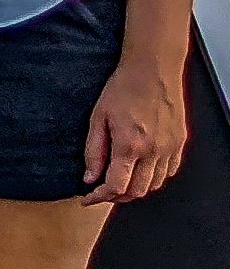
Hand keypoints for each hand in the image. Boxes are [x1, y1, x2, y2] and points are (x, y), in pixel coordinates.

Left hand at [83, 56, 189, 204]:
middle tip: (102, 190)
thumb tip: (90, 177)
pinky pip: (168, 172)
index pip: (116, 186)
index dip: (99, 197)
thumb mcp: (98, 118)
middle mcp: (153, 151)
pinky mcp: (179, 143)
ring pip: (154, 185)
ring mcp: (169, 148)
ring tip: (119, 179)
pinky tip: (140, 169)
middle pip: (136, 192)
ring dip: (135, 188)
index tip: (88, 198)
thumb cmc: (124, 88)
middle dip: (116, 197)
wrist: (152, 70)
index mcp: (130, 145)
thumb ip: (93, 151)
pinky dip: (153, 177)